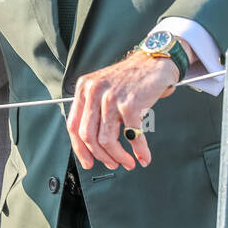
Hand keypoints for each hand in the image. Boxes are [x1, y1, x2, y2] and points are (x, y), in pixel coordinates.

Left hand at [67, 53, 177, 171]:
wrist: (154, 62)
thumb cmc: (131, 79)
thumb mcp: (103, 88)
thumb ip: (94, 110)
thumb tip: (92, 145)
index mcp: (84, 89)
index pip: (73, 126)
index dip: (80, 149)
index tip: (88, 162)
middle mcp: (94, 91)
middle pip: (88, 136)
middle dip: (101, 156)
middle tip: (112, 164)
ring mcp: (112, 97)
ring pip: (107, 140)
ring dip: (118, 157)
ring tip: (128, 162)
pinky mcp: (130, 104)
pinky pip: (132, 135)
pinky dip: (139, 150)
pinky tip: (143, 156)